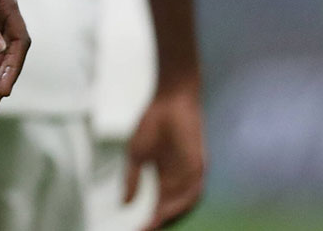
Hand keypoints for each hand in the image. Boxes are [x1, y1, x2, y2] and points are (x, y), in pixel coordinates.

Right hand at [125, 79, 205, 229]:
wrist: (168, 102)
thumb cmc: (152, 123)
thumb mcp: (135, 156)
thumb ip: (131, 180)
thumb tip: (124, 204)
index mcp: (165, 178)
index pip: (159, 205)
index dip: (149, 219)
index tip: (136, 230)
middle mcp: (180, 181)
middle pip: (172, 209)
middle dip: (159, 223)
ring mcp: (190, 175)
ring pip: (183, 204)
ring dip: (170, 216)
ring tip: (154, 225)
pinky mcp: (198, 167)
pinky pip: (193, 191)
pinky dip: (181, 203)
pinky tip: (167, 210)